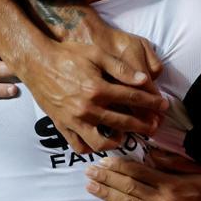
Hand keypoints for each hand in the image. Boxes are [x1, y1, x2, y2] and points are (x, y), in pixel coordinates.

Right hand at [18, 37, 167, 153]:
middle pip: (123, 122)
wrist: (36, 61)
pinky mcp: (62, 125)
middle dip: (144, 124)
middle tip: (156, 125)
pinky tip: (101, 139)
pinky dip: (91, 147)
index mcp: (97, 88)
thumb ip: (121, 68)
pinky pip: (79, 145)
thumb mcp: (96, 54)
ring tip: (126, 134)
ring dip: (118, 140)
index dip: (152, 102)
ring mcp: (73, 120)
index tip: (164, 105)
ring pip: (102, 142)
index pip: (132, 98)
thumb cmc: (68, 54)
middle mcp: (86, 108)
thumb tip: (144, 80)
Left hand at [85, 152, 200, 200]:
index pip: (137, 172)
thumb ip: (174, 161)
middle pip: (127, 188)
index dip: (118, 166)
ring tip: (91, 186)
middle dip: (106, 179)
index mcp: (170, 185)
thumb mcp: (200, 171)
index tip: (104, 160)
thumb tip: (151, 153)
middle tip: (89, 171)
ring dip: (106, 195)